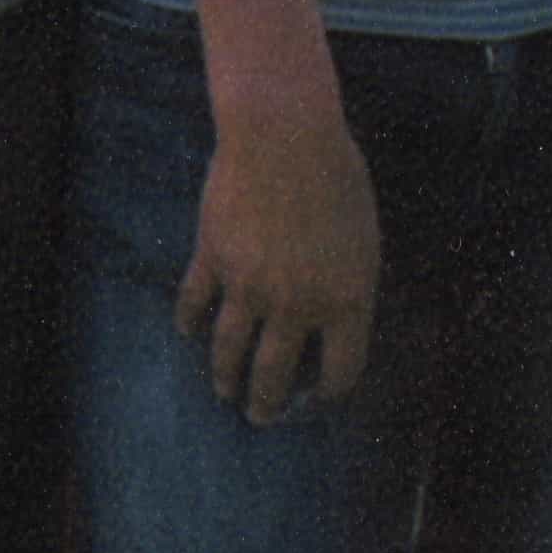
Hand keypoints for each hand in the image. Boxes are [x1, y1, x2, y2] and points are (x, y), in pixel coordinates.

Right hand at [181, 99, 378, 424]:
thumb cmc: (337, 177)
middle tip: (261, 416)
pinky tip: (188, 332)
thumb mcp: (363, 239)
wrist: (284, 135)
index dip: (330, 394)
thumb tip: (336, 316)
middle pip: (277, 374)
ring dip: (225, 378)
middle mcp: (295, 306)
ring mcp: (248, 285)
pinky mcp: (212, 258)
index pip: (341, 371)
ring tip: (224, 393)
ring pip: (230, 350)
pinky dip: (189, 322)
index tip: (320, 399)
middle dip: (269, 403)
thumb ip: (350, 284)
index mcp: (345, 302)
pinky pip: (194, 303)